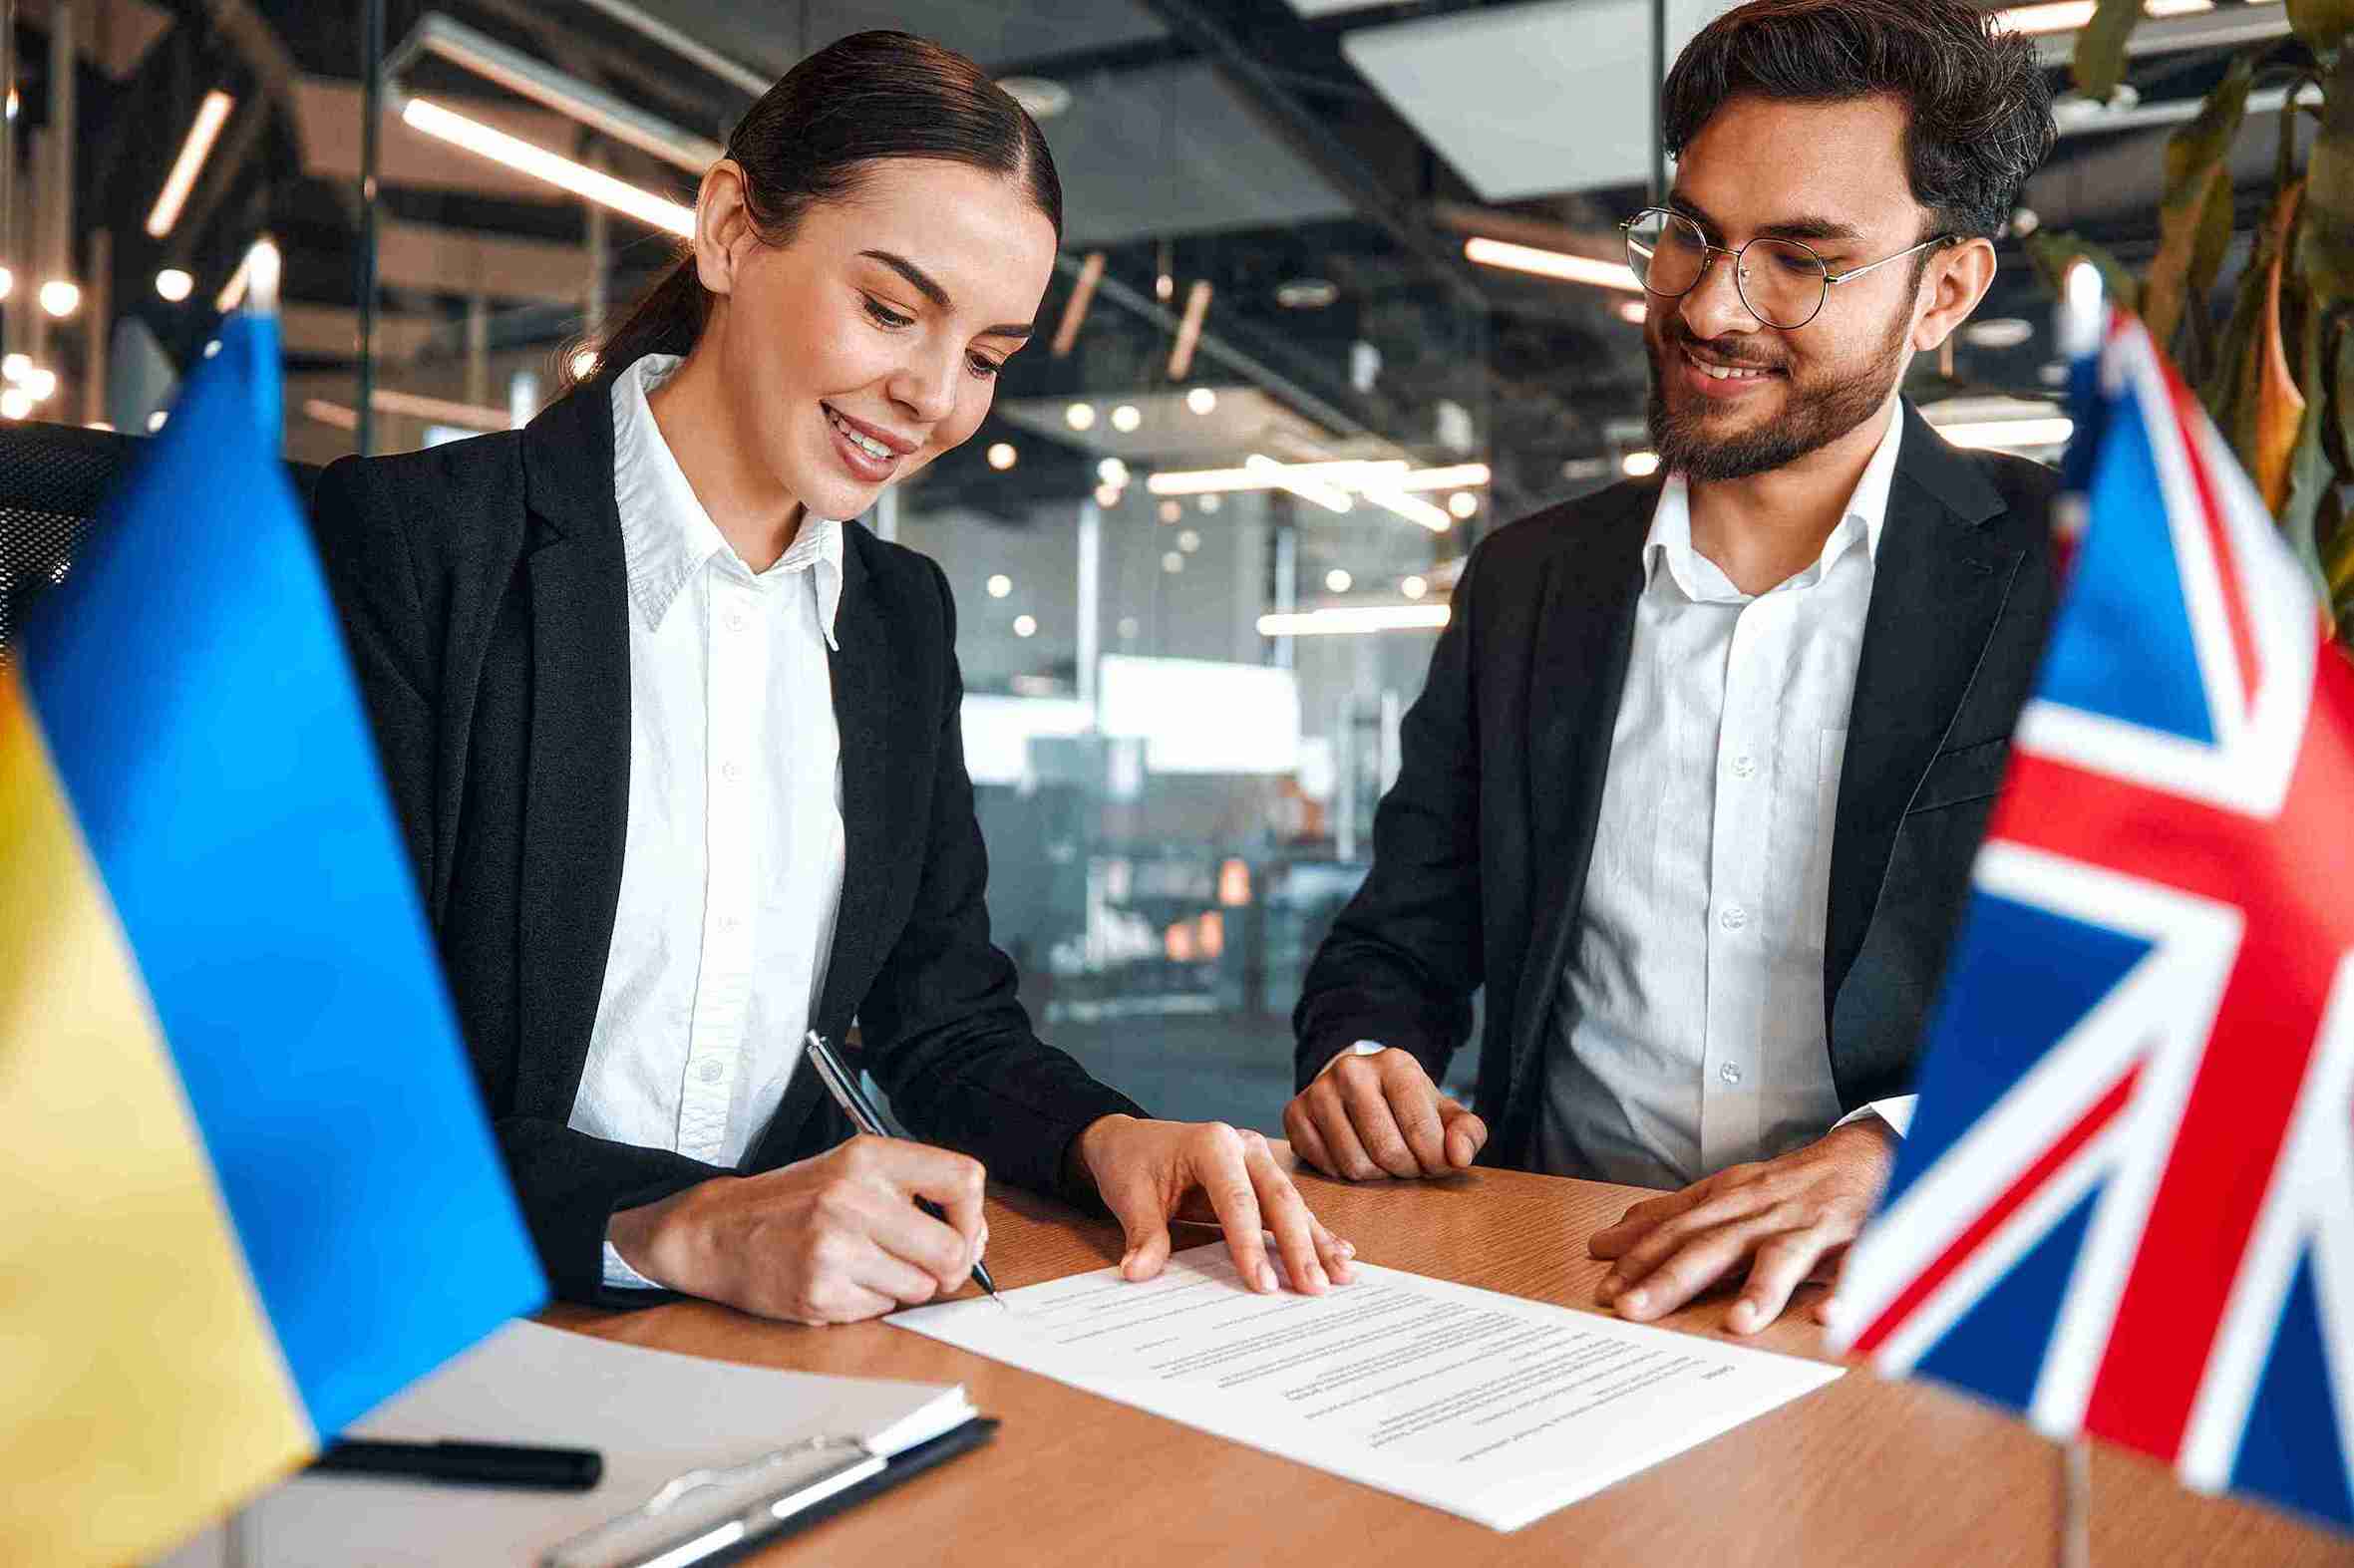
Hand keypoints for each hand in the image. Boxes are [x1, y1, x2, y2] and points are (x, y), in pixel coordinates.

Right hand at [609, 1135, 985, 1324]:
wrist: (716, 1230)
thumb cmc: (793, 1202)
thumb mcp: (851, 1170)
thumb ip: (913, 1192)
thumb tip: (975, 1238)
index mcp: (869, 1157)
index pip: (964, 1179)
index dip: (974, 1215)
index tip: (962, 1231)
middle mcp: (854, 1197)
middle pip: (952, 1250)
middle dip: (948, 1269)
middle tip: (926, 1268)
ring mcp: (835, 1247)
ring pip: (920, 1288)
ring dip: (903, 1286)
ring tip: (864, 1266)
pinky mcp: (819, 1292)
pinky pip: (881, 1310)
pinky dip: (869, 1304)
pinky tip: (838, 1282)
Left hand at [1074, 1115, 1355, 1295]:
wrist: (1129, 1140)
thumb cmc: (1132, 1162)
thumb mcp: (1130, 1196)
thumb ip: (1143, 1235)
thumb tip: (1138, 1272)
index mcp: (1212, 1144)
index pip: (1237, 1200)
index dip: (1251, 1245)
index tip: (1263, 1285)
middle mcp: (1243, 1146)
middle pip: (1278, 1199)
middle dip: (1300, 1247)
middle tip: (1315, 1288)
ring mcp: (1257, 1160)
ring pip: (1293, 1204)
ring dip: (1317, 1242)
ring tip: (1341, 1276)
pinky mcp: (1262, 1178)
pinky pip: (1290, 1208)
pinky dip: (1313, 1232)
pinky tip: (1339, 1253)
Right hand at [1282, 1046, 1486, 1179]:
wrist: (1360, 1089)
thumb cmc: (1408, 1108)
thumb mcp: (1446, 1115)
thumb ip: (1467, 1134)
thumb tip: (1459, 1156)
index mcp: (1395, 1064)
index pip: (1421, 1132)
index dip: (1434, 1161)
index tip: (1436, 1162)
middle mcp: (1352, 1070)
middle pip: (1387, 1152)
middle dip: (1406, 1170)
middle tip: (1409, 1163)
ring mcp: (1318, 1090)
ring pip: (1354, 1165)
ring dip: (1376, 1175)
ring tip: (1383, 1159)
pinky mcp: (1295, 1113)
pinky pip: (1326, 1168)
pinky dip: (1345, 1174)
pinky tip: (1355, 1155)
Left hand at [1587, 1119, 1897, 1333]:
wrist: (1863, 1156)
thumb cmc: (1785, 1184)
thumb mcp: (1723, 1192)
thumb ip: (1668, 1218)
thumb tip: (1607, 1241)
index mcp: (1728, 1203)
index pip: (1676, 1232)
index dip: (1638, 1261)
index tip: (1604, 1293)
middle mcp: (1763, 1214)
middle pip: (1714, 1246)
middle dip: (1673, 1278)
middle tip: (1633, 1310)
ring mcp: (1811, 1227)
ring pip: (1783, 1256)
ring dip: (1761, 1288)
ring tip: (1738, 1323)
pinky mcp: (1859, 1240)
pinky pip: (1855, 1269)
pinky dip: (1846, 1292)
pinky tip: (1830, 1317)